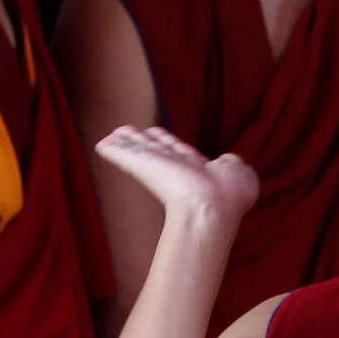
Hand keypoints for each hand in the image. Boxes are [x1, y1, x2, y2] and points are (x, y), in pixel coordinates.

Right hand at [94, 127, 260, 225]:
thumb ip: (230, 164)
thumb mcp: (237, 171)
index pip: (177, 152)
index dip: (166, 142)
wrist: (214, 205)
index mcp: (196, 168)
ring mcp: (158, 167)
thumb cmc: (230, 193)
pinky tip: (101, 144)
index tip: (154, 134)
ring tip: (111, 135)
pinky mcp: (143, 166)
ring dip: (125, 142)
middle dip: (141, 140)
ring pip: (139, 150)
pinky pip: (125, 155)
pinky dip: (114, 150)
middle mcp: (174, 167)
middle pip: (154, 149)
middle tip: (126, 132)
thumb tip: (228, 161)